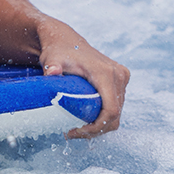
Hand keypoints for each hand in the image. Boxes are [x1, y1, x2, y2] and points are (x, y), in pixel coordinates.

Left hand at [37, 19, 129, 138]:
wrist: (65, 40)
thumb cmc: (58, 51)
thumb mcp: (52, 59)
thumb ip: (52, 66)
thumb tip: (52, 72)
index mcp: (106, 73)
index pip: (111, 110)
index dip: (97, 127)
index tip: (77, 131)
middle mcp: (119, 75)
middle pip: (115, 115)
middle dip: (95, 129)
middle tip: (72, 133)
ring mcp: (121, 78)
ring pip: (117, 113)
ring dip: (100, 125)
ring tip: (77, 128)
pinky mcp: (120, 80)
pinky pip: (116, 105)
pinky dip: (103, 116)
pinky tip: (86, 120)